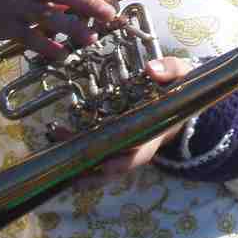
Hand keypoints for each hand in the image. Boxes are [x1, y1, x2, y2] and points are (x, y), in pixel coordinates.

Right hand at [0, 0, 116, 58]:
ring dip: (73, 27)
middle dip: (89, 2)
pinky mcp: (7, 26)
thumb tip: (99, 4)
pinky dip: (48, 46)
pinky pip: (30, 37)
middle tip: (109, 15)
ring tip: (91, 39)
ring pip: (48, 14)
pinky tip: (63, 54)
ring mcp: (18, 5)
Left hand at [62, 57, 192, 187]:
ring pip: (101, 161)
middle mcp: (138, 144)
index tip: (106, 165)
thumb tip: (151, 69)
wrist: (180, 93)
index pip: (140, 154)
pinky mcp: (114, 135)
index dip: (124, 161)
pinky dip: (78, 146)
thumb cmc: (180, 85)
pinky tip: (59, 137)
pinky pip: (95, 146)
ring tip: (55, 153)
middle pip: (114, 166)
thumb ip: (170, 70)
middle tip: (68, 165)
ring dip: (79, 161)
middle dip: (92, 168)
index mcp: (156, 133)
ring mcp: (125, 142)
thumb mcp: (181, 74)